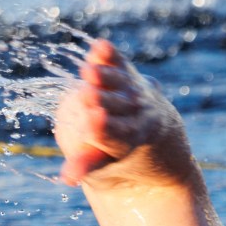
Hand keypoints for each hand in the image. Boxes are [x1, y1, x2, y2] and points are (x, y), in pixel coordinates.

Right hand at [54, 40, 194, 188]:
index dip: (105, 129)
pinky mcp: (130, 73)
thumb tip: (66, 179)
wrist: (160, 134)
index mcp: (130, 141)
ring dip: (105, 77)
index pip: (116, 135)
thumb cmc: (123, 152)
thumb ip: (87, 166)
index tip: (95, 123)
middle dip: (103, 101)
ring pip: (119, 84)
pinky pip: (120, 63)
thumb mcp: (107, 163)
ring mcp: (136, 93)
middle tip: (89, 96)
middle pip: (117, 108)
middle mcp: (137, 116)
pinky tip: (101, 47)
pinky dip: (110, 56)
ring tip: (89, 72)